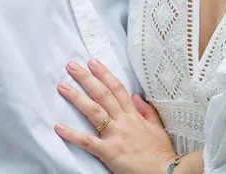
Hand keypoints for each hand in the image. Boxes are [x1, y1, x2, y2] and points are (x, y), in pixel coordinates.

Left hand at [55, 58, 176, 173]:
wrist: (166, 173)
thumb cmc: (161, 154)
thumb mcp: (158, 128)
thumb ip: (147, 112)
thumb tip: (137, 97)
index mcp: (134, 116)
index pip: (117, 89)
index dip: (104, 74)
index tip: (93, 63)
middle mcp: (123, 121)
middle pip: (102, 94)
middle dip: (86, 78)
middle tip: (72, 66)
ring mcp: (115, 135)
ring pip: (94, 111)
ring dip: (76, 97)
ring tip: (62, 86)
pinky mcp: (109, 152)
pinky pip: (87, 142)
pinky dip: (72, 134)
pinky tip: (59, 126)